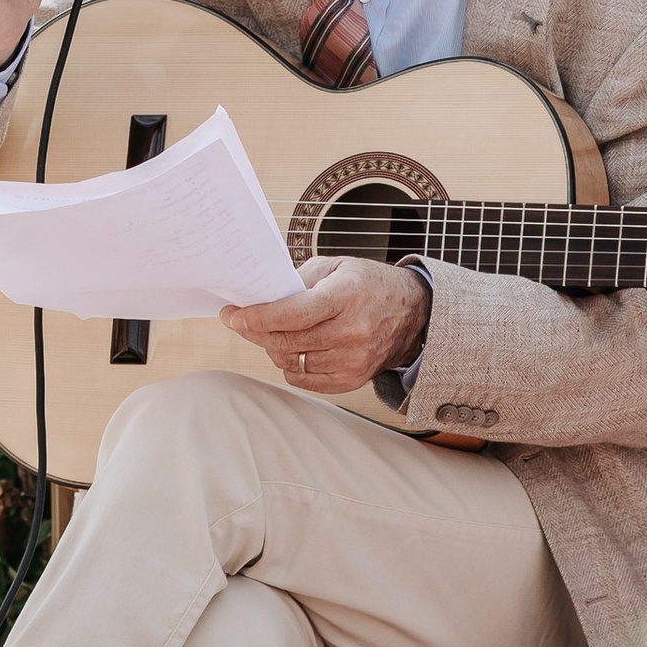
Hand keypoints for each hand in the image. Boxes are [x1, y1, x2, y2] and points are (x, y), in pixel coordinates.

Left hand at [221, 255, 431, 396]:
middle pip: (286, 341)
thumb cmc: (368, 284)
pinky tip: (293, 348)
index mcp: (346, 297)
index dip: (257, 317)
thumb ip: (298, 280)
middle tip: (241, 321)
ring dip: (273, 347)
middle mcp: (352, 332)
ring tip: (274, 331)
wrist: (413, 313)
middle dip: (255, 331)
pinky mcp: (353, 379)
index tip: (233, 315)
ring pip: (291, 361)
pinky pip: (304, 378)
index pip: (293, 314)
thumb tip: (260, 297)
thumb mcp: (336, 267)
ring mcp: (353, 360)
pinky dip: (290, 365)